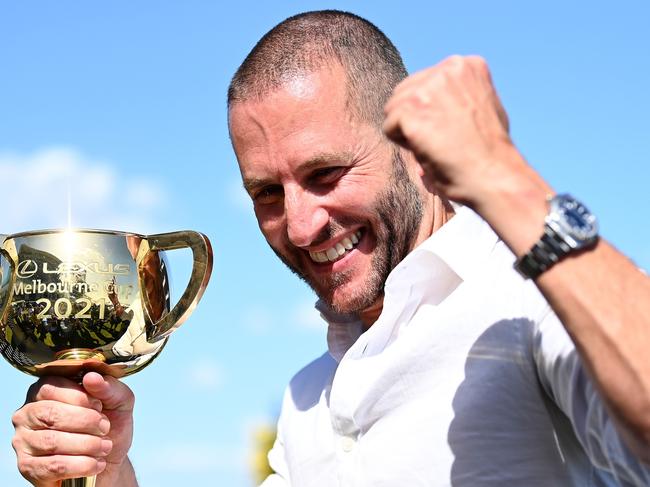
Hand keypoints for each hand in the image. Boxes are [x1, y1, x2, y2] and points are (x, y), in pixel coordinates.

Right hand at [12, 373, 134, 485]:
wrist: (110, 459)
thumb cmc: (110, 425)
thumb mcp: (118, 401)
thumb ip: (109, 387)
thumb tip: (92, 377)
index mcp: (46, 390)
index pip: (52, 386)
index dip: (80, 397)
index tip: (100, 406)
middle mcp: (28, 413)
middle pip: (50, 413)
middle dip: (85, 422)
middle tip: (105, 428)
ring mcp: (24, 441)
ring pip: (52, 441)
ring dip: (87, 444)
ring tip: (105, 446)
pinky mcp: (28, 467)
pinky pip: (53, 466)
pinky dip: (81, 465)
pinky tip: (96, 463)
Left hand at [383, 55, 533, 207]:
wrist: (493, 176)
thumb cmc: (491, 153)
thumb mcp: (484, 107)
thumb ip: (460, 94)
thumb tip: (437, 101)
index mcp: (465, 65)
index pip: (424, 82)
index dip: (431, 112)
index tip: (454, 129)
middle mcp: (447, 69)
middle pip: (404, 92)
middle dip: (414, 118)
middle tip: (442, 140)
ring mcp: (428, 87)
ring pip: (393, 109)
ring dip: (407, 132)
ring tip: (437, 144)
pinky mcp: (411, 108)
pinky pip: (388, 127)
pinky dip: (403, 145)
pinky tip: (429, 149)